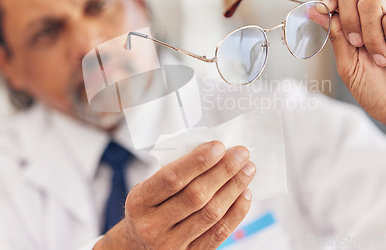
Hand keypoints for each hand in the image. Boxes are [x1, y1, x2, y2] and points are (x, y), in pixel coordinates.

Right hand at [96, 141, 254, 248]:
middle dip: (223, 171)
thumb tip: (214, 153)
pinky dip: (236, 212)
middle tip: (241, 153)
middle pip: (196, 195)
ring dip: (234, 188)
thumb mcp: (149, 189)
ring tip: (247, 170)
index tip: (219, 146)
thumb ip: (175, 172)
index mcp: (139, 201)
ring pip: (211, 213)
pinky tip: (245, 194)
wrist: (138, 247)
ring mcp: (171, 245)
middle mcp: (152, 226)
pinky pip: (219, 233)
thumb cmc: (150, 208)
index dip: (198, 161)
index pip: (172, 178)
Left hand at [319, 0, 385, 192]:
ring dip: (372, 38)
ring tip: (380, 60)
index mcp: (352, 25)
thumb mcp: (347, 65)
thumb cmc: (379, 92)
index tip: (324, 10)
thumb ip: (335, 36)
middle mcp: (371, 16)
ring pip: (372, 4)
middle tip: (356, 44)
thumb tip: (315, 12)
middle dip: (348, 16)